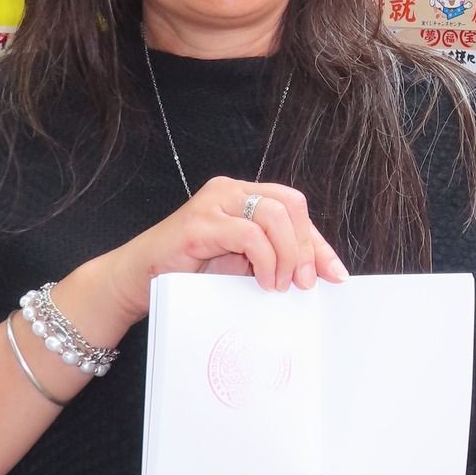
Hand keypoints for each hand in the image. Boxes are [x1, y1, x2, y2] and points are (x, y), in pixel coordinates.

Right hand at [93, 179, 347, 331]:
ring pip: (274, 215)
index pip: (295, 208)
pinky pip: (249, 234)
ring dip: (286, 255)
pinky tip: (261, 281)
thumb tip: (314, 276)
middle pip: (291, 204)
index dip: (318, 243)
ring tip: (279, 285)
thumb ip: (272, 259)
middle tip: (303, 283)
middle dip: (305, 247)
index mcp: (244, 195)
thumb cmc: (189, 272)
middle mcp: (230, 190)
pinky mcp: (199, 223)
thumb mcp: (242, 264)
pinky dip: (264, 260)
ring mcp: (214, 202)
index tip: (337, 275)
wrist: (138, 280)